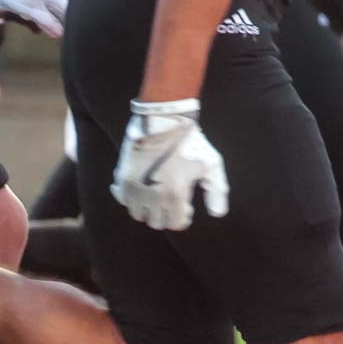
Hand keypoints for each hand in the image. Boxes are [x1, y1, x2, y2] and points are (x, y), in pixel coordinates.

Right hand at [114, 99, 228, 231]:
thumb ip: (217, 190)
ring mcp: (136, 188)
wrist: (164, 119)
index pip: (176, 223)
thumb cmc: (191, 142)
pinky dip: (132, 199)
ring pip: (139, 214)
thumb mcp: (211, 163)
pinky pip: (124, 201)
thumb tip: (218, 214)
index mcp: (176, 194)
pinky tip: (141, 188)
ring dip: (148, 209)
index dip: (182, 216)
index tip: (186, 206)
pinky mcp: (124, 179)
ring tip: (156, 194)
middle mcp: (154, 195)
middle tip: (171, 200)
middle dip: (166, 213)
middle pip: (156, 222)